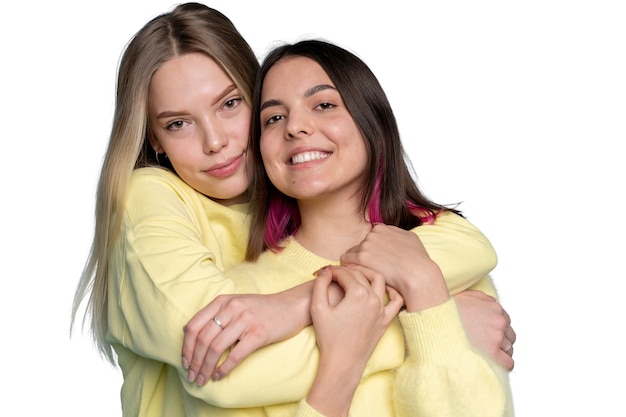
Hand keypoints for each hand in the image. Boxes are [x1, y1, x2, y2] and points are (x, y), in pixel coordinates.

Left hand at [182, 284, 311, 385]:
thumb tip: (188, 331)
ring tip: (203, 379)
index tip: (185, 363)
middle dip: (195, 362)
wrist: (292, 305)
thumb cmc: (262, 308)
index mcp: (222, 301)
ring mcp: (245, 320)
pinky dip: (224, 369)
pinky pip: (235, 355)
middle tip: (192, 376)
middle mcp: (231, 308)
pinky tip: (219, 376)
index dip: (186, 347)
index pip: (194, 326)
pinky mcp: (258, 334)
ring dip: (206, 368)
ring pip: (216, 348)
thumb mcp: (236, 303)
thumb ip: (215, 314)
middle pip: (203, 339)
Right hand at [306, 265, 403, 415]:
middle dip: (346, 270)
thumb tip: (327, 270)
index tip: (323, 273)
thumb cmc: (328, 336)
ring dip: (368, 272)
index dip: (331, 270)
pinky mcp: (386, 320)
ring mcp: (381, 309)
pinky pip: (396, 301)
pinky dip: (392, 290)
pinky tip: (384, 287)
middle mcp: (373, 298)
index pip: (344, 273)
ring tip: (356, 272)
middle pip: (360, 274)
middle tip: (335, 272)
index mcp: (357, 294)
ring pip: (379, 280)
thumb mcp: (318, 307)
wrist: (342, 362)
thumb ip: (320, 284)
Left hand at [340, 224, 432, 293]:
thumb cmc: (417, 259)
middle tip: (369, 269)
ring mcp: (366, 245)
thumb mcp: (410, 238)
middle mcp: (372, 234)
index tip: (375, 260)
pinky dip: (348, 268)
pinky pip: (345, 261)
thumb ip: (395, 232)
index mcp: (382, 229)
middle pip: (359, 246)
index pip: (369, 238)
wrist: (417, 273)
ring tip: (362, 274)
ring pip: (351, 253)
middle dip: (362, 256)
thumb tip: (386, 231)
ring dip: (354, 263)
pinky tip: (356, 276)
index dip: (371, 250)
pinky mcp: (361, 258)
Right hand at [454, 290, 515, 369]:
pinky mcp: (492, 352)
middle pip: (510, 336)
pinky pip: (508, 362)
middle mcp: (500, 322)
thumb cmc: (447, 308)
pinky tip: (495, 365)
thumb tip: (491, 304)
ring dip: (500, 352)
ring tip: (487, 355)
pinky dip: (503, 364)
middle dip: (500, 341)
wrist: (436, 320)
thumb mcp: (468, 295)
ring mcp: (497, 337)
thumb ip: (484, 299)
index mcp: (495, 308)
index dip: (497, 329)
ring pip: (509, 349)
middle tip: (486, 345)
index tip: (489, 334)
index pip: (506, 322)